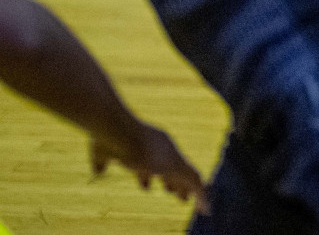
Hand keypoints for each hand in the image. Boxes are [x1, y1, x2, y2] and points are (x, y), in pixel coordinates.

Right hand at [91, 120, 207, 212]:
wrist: (116, 127)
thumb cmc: (106, 137)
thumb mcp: (101, 152)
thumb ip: (102, 162)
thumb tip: (98, 171)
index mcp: (149, 141)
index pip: (153, 160)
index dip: (148, 175)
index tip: (146, 186)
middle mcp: (164, 147)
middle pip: (173, 167)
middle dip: (175, 182)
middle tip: (176, 194)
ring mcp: (170, 156)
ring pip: (187, 175)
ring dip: (190, 190)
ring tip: (191, 202)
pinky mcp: (174, 165)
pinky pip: (195, 181)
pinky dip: (201, 195)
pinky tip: (204, 208)